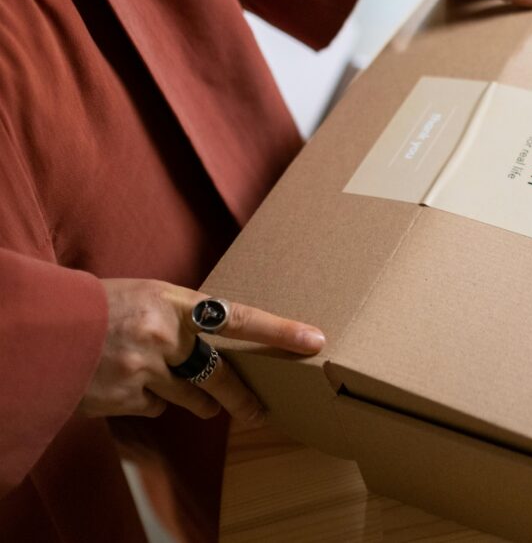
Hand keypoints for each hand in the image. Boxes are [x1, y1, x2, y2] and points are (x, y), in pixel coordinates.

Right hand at [79, 279, 325, 425]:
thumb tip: (223, 337)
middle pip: (221, 376)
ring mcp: (143, 369)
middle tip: (260, 412)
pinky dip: (150, 404)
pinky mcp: (123, 398)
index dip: (279, 330)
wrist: (42, 329)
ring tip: (183, 391)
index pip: (240, 317)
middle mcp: (164, 336)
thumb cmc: (100, 305)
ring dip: (195, 401)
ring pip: (191, 398)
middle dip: (243, 399)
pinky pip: (154, 409)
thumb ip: (186, 316)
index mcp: (174, 302)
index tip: (314, 340)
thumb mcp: (148, 296)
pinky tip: (130, 387)